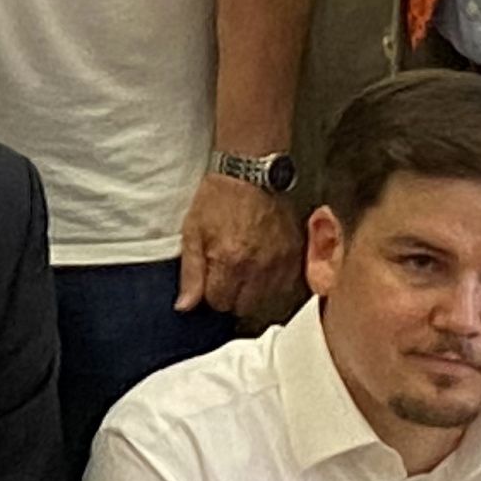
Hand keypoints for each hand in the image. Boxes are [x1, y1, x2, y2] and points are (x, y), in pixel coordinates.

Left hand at [178, 171, 302, 322]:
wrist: (251, 173)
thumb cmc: (218, 200)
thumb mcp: (193, 233)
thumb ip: (190, 274)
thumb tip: (185, 307)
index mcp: (230, 262)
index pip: (219, 303)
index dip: (212, 292)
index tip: (211, 278)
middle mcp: (258, 267)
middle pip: (244, 306)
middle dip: (232, 295)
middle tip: (227, 272)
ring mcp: (280, 261)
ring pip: (266, 299)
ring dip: (254, 290)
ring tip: (246, 267)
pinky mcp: (295, 254)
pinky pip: (286, 284)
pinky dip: (274, 281)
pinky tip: (263, 266)